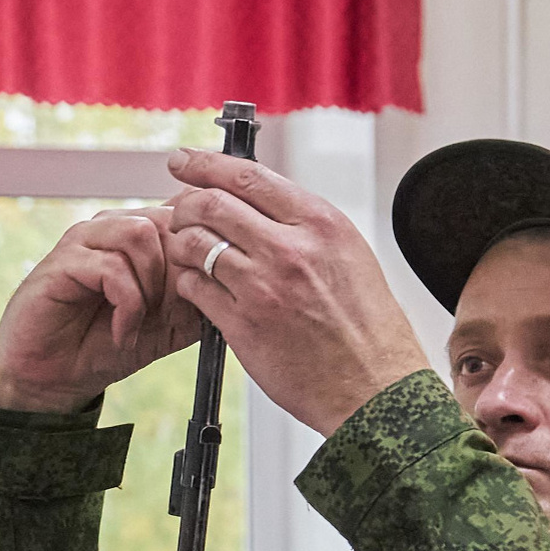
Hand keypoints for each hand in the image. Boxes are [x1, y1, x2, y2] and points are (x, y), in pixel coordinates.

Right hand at [0, 207, 207, 413]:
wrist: (54, 377)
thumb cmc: (104, 345)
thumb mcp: (168, 325)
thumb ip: (197, 300)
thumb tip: (234, 283)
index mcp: (142, 236)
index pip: (187, 216)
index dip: (200, 253)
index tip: (198, 299)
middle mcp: (115, 227)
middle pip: (169, 220)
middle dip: (179, 272)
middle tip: (169, 314)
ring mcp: (87, 239)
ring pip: (141, 234)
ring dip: (151, 285)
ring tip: (141, 320)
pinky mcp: (64, 260)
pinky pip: (112, 267)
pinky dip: (127, 306)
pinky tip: (120, 333)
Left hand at [162, 148, 433, 436]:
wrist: (373, 388)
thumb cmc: (367, 328)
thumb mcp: (349, 255)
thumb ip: (305, 226)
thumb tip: (261, 204)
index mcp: (320, 223)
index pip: (249, 176)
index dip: (206, 164)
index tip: (185, 162)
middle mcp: (290, 248)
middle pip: (212, 204)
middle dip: (185, 203)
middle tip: (176, 209)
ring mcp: (263, 286)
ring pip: (196, 244)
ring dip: (181, 243)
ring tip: (183, 250)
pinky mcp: (243, 324)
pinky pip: (195, 289)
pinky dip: (187, 282)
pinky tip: (194, 287)